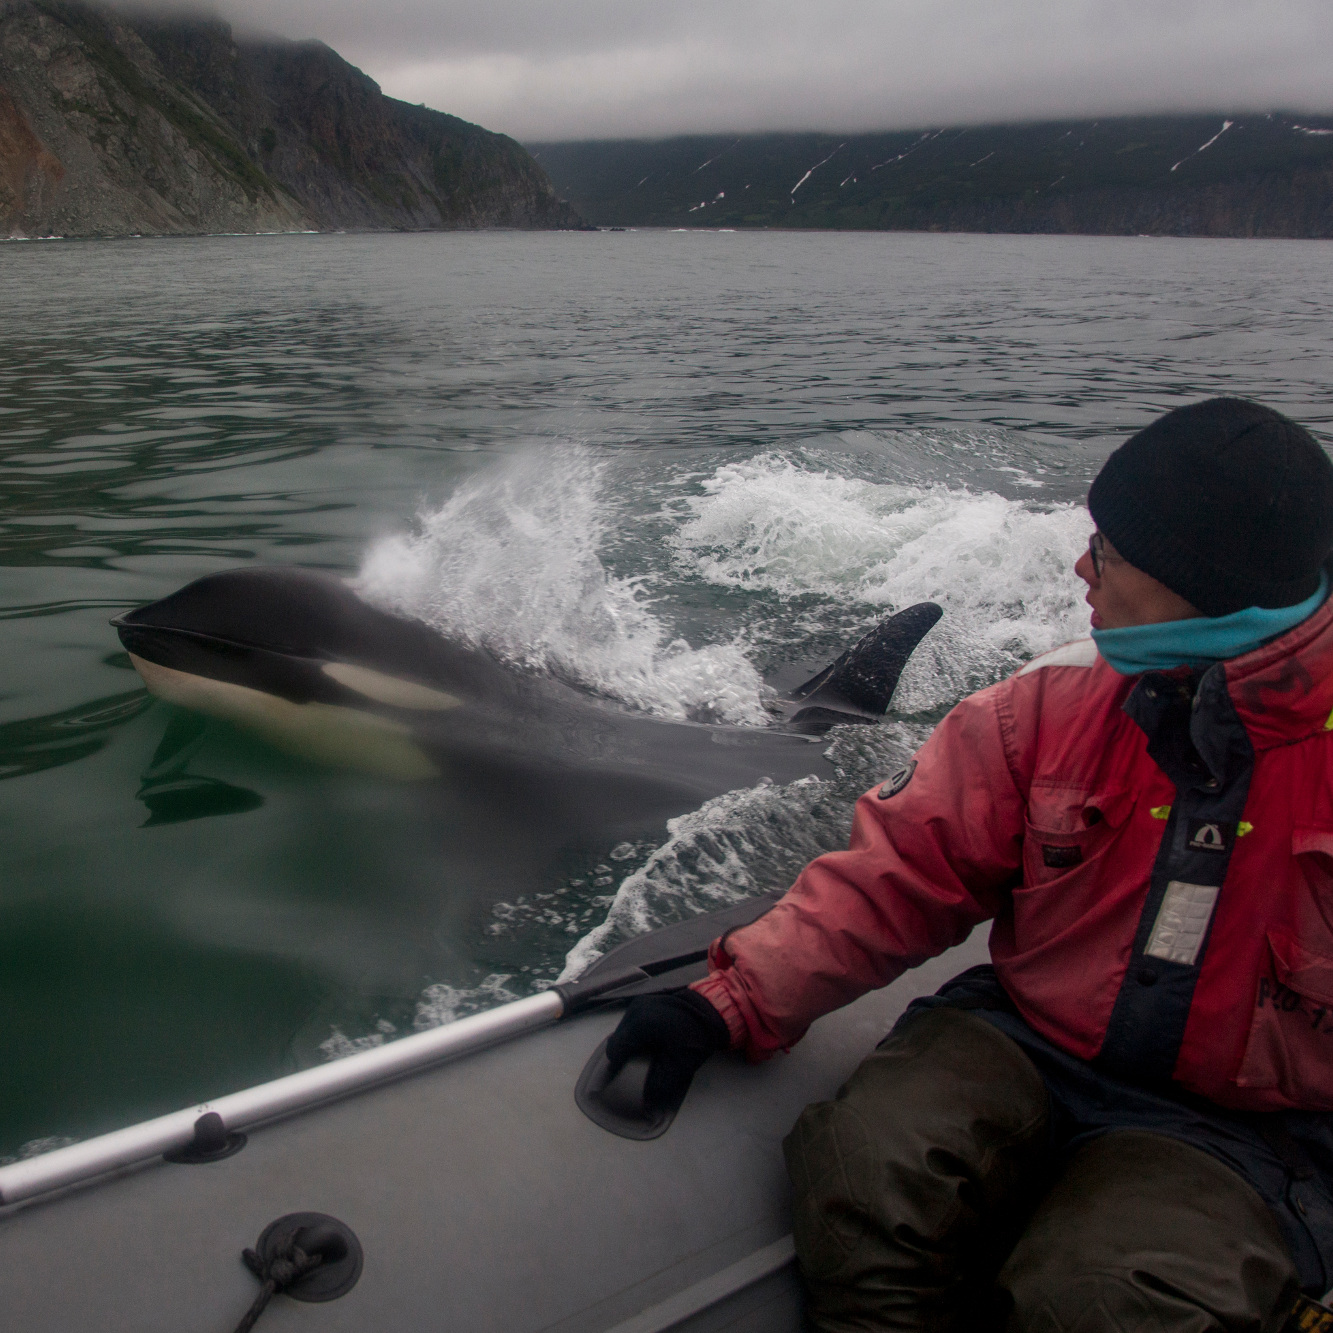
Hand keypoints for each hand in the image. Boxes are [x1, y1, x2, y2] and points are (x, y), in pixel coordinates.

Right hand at [604, 989, 730, 1112]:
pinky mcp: (644, 1002)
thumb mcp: (680, 1065)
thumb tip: (646, 1107)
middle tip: (631, 1072)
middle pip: (616, 1041)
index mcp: (640, 1025)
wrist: (712, 1011)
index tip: (615, 1082)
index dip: (614, 1069)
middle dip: (622, 1058)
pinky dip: (633, 1035)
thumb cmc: (697, 1037)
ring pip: (622, 1031)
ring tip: (640, 1058)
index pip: (615, 1051)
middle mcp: (635, 1011)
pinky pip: (630, 1023)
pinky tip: (646, 1044)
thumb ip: (659, 1085)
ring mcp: (639, 1003)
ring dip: (627, 1045)